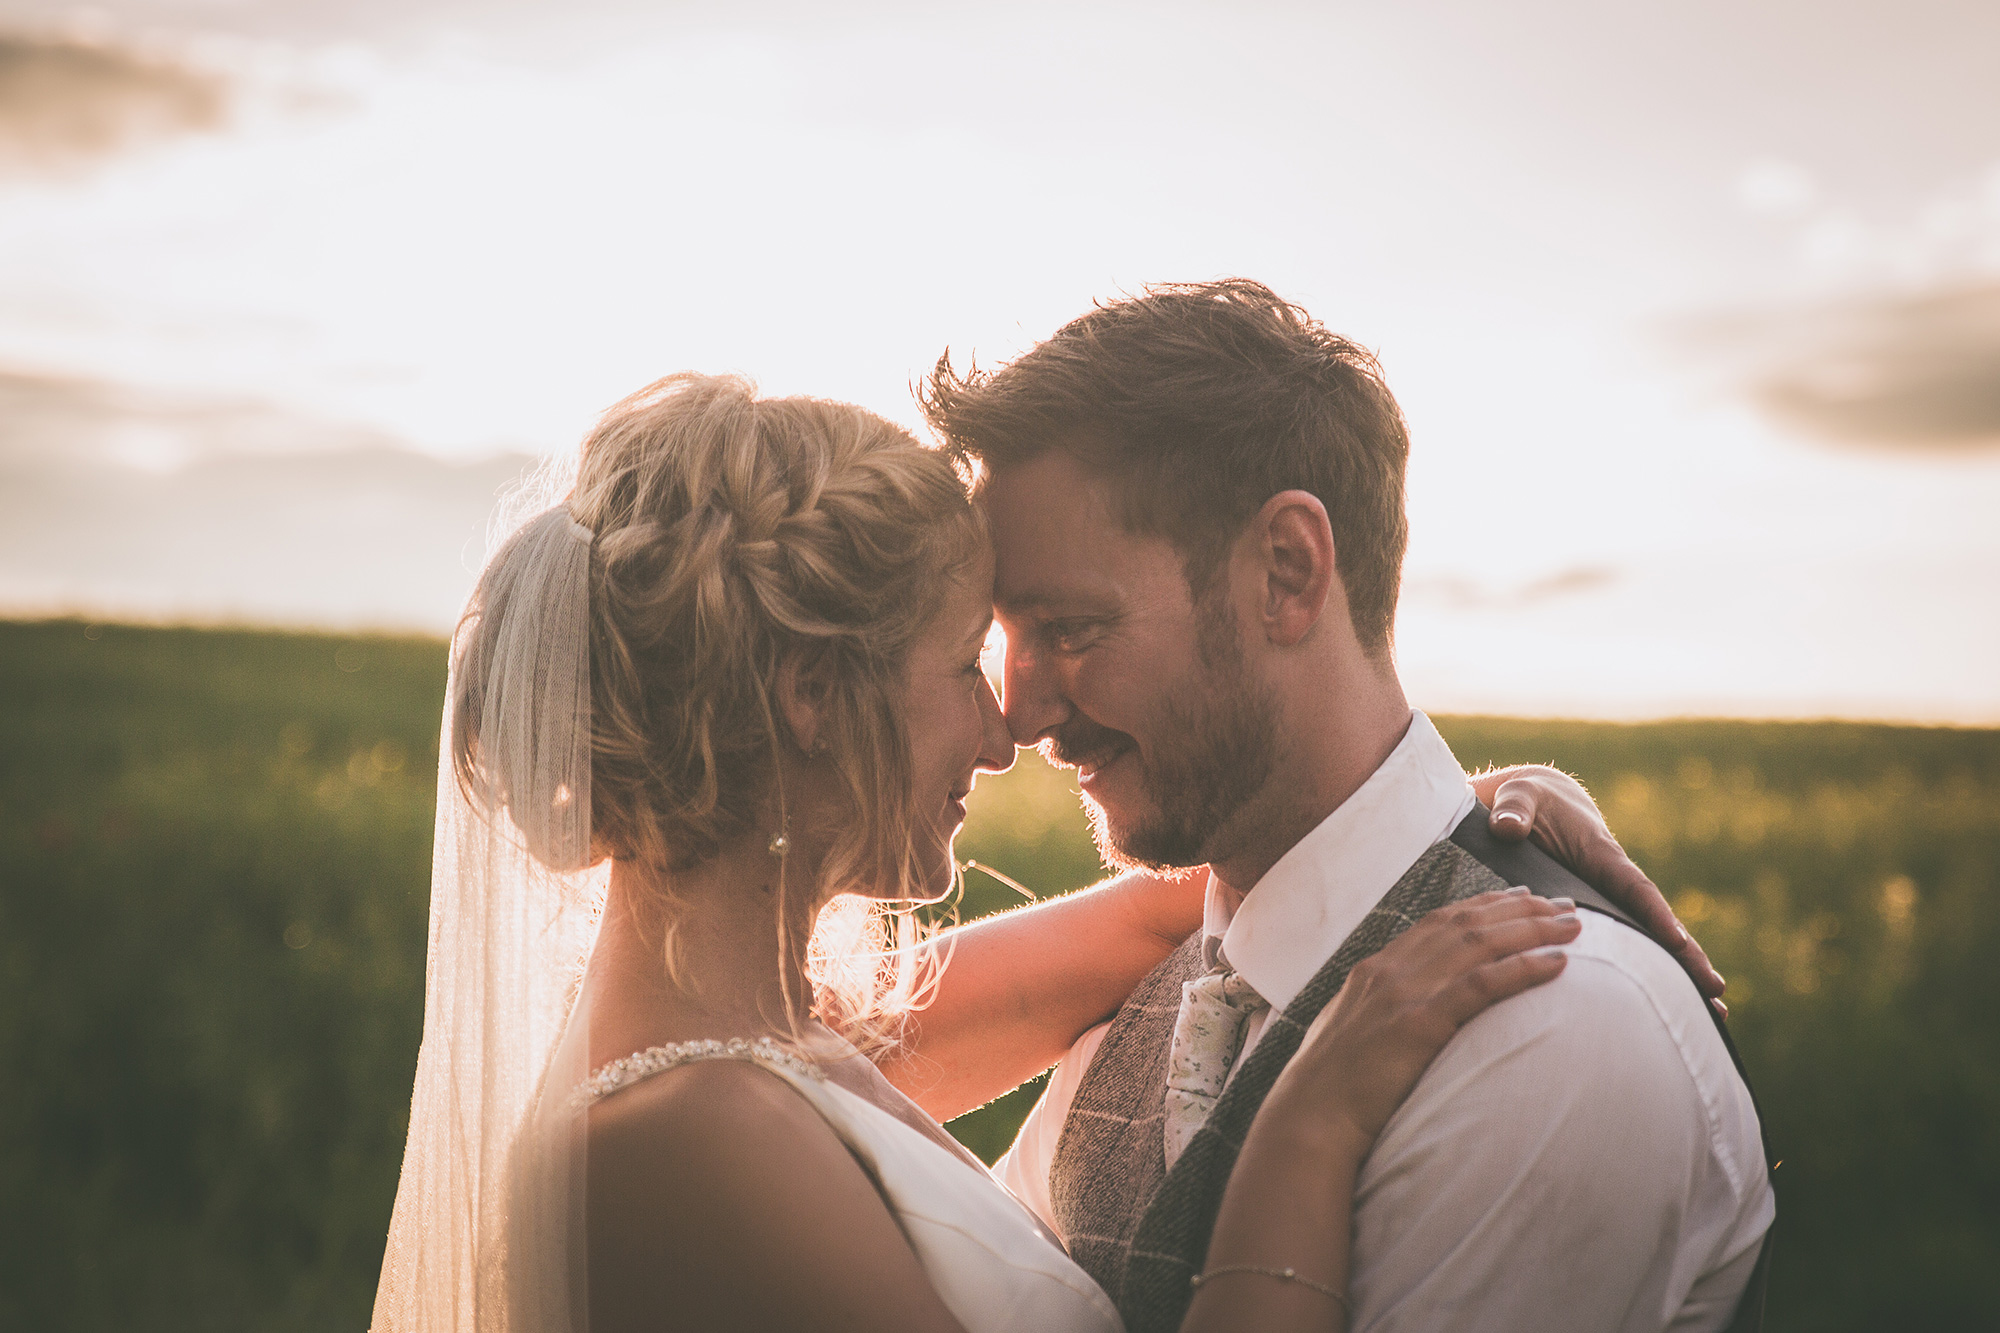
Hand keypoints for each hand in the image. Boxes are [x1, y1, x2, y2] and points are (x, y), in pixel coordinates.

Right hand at [1268, 889, 1578, 1155]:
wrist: (1310, 1119)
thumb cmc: (1333, 1090)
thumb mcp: (1353, 1034)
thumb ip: (1381, 1012)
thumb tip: (1407, 1014)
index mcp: (1373, 970)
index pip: (1438, 922)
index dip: (1485, 905)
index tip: (1521, 897)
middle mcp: (1389, 971)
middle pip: (1465, 923)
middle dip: (1520, 908)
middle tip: (1563, 904)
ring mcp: (1402, 994)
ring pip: (1478, 944)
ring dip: (1531, 929)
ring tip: (1571, 924)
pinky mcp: (1418, 1024)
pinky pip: (1481, 985)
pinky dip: (1522, 968)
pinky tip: (1556, 963)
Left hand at [1479, 765, 1725, 1007]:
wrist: (1536, 805)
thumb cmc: (1529, 803)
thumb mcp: (1521, 799)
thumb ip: (1515, 809)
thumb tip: (1509, 828)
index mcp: (1601, 854)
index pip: (1632, 887)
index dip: (1655, 914)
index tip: (1677, 942)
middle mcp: (1615, 882)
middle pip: (1656, 924)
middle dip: (1687, 957)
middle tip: (1716, 992)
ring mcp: (1610, 902)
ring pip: (1648, 942)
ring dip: (1679, 975)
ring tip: (1714, 1015)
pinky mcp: (1599, 917)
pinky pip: (1626, 947)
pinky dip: (1648, 975)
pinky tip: (1669, 1008)